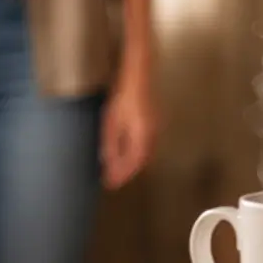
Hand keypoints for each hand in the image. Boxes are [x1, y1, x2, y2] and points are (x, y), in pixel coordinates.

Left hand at [100, 69, 157, 189]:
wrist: (136, 78)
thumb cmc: (122, 99)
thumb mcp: (111, 123)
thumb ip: (111, 145)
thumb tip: (108, 163)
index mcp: (142, 138)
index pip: (133, 164)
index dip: (122, 175)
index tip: (110, 184)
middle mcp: (151, 136)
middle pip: (141, 161)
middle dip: (127, 172)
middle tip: (112, 180)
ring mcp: (154, 129)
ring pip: (145, 154)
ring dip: (132, 164)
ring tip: (118, 170)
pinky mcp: (152, 123)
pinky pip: (146, 145)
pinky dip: (137, 154)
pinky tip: (127, 153)